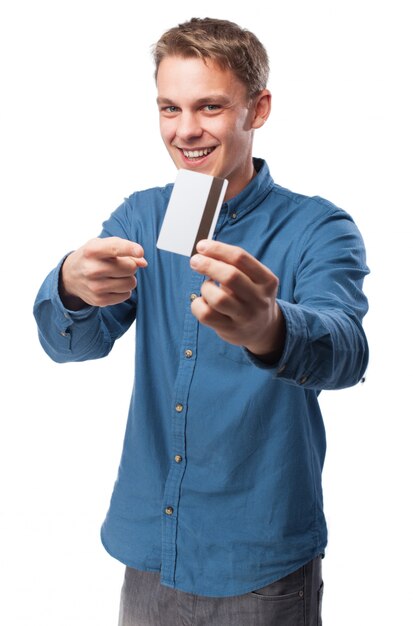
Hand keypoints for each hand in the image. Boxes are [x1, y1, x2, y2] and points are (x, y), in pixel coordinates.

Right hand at [59, 237, 146, 308]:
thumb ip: (125, 248)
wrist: (70, 276)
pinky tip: (112, 285)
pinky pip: (126, 295)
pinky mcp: (99, 300)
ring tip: (116, 275)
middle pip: (130, 268)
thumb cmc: (92, 257)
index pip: (115, 248)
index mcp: (92, 250)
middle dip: (130, 265)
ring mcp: (95, 286)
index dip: (130, 249)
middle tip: (120, 265)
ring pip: (131, 283)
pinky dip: (124, 290)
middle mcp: (92, 269)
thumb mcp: (103, 245)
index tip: (140, 252)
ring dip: (128, 278)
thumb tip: (143, 263)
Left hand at [190, 240, 284, 361]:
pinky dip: (197, 304)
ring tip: (207, 288)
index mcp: (267, 280)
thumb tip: (204, 250)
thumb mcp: (253, 278)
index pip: (240, 258)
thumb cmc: (250, 296)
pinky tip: (203, 302)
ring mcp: (246, 317)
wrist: (262, 329)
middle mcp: (259, 299)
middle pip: (230, 276)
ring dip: (205, 288)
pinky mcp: (231, 330)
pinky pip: (206, 315)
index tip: (201, 246)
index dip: (217, 249)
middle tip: (195, 261)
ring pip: (217, 298)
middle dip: (208, 265)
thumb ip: (234, 265)